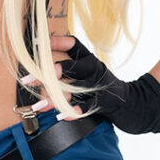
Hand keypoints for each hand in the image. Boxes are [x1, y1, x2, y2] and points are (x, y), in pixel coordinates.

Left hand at [23, 35, 159, 134]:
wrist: (132, 104)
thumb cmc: (101, 87)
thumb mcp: (86, 73)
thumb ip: (67, 70)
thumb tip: (37, 70)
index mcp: (88, 58)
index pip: (72, 44)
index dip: (55, 42)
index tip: (36, 43)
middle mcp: (93, 67)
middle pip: (69, 66)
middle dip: (47, 73)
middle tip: (27, 80)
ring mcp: (99, 84)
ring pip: (74, 89)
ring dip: (55, 98)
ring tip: (39, 106)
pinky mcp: (104, 101)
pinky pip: (87, 106)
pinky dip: (73, 112)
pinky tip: (61, 116)